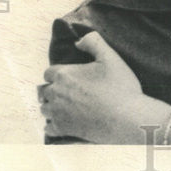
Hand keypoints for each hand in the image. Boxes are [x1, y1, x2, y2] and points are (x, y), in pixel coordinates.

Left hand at [40, 32, 170, 142]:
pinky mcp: (62, 129)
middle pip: (45, 91)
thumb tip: (78, 41)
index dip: (58, 74)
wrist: (126, 118)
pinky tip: (63, 122)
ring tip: (66, 107)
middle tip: (70, 93)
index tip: (70, 78)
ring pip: (45, 109)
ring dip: (52, 107)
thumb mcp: (110, 57)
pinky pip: (48, 128)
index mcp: (64, 74)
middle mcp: (56, 93)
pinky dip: (53, 125)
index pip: (49, 73)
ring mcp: (58, 113)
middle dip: (54, 91)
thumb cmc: (119, 87)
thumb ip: (94, 42)